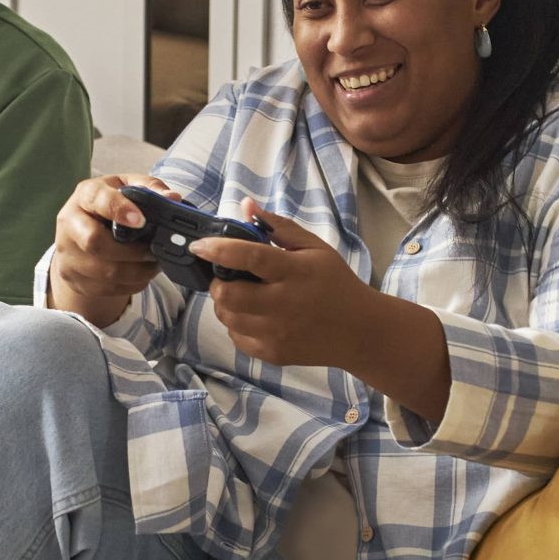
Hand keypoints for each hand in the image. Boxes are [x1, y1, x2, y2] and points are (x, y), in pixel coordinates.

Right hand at [46, 174, 175, 326]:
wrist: (80, 233)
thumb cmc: (109, 206)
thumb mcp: (127, 187)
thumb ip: (149, 188)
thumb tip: (172, 198)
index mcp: (85, 195)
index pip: (97, 200)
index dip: (119, 210)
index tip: (141, 221)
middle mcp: (70, 223)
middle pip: (94, 242)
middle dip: (131, 251)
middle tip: (154, 251)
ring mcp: (68, 253)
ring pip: (104, 272)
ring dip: (136, 272)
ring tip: (153, 265)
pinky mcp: (72, 277)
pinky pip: (106, 288)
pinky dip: (130, 285)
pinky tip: (141, 275)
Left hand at [191, 200, 379, 369]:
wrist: (360, 332)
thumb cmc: (335, 283)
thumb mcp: (315, 248)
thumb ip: (278, 227)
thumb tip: (246, 205)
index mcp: (294, 272)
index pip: (249, 257)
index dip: (218, 250)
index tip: (198, 245)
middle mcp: (283, 305)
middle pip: (227, 295)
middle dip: (217, 282)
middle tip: (226, 276)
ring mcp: (276, 333)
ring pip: (227, 318)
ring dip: (226, 304)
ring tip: (242, 295)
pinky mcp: (273, 354)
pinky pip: (236, 338)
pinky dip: (237, 325)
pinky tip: (254, 316)